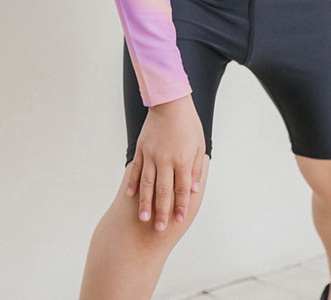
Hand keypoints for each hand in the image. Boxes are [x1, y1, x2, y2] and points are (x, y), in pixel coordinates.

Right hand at [125, 94, 205, 230]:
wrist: (170, 101)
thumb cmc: (188, 123)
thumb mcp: (198, 144)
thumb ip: (196, 168)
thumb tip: (193, 190)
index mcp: (182, 159)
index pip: (182, 188)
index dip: (180, 206)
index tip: (179, 220)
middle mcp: (166, 159)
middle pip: (163, 190)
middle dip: (162, 211)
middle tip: (159, 229)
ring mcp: (151, 154)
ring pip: (147, 183)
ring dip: (145, 202)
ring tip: (143, 219)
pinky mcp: (141, 148)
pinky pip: (136, 169)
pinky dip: (133, 183)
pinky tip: (131, 196)